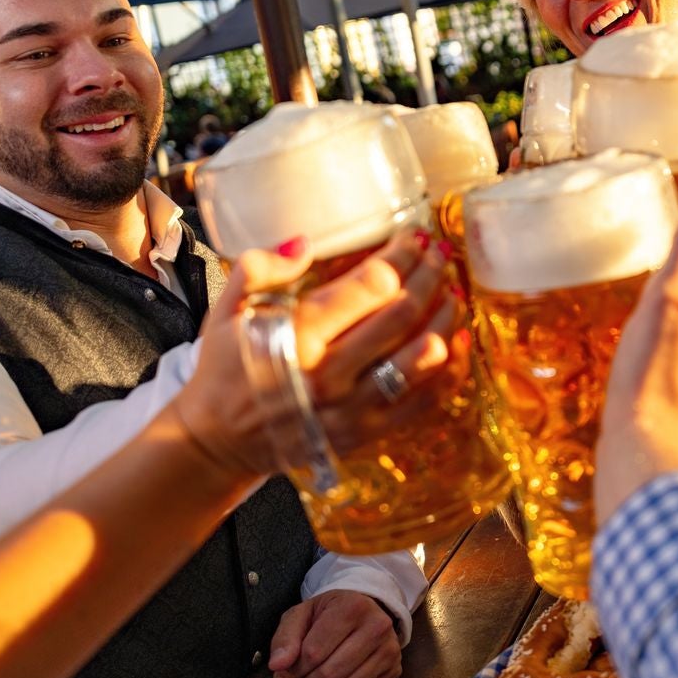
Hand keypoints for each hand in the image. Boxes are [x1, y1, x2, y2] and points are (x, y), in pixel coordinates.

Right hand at [171, 231, 461, 479]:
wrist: (221, 441)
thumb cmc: (227, 369)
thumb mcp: (224, 312)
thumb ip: (257, 269)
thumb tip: (303, 243)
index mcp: (297, 337)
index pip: (368, 286)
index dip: (400, 256)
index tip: (412, 237)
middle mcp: (330, 374)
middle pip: (401, 315)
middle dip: (429, 275)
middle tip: (439, 253)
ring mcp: (353, 408)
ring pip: (421, 358)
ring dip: (444, 318)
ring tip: (453, 289)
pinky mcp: (367, 432)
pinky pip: (424, 400)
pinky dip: (448, 370)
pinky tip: (455, 341)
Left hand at [268, 590, 402, 677]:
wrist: (363, 610)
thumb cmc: (327, 614)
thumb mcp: (300, 615)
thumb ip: (285, 638)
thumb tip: (277, 667)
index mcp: (352, 607)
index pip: (314, 652)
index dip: (293, 669)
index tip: (284, 672)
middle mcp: (378, 627)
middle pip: (330, 674)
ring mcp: (390, 652)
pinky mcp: (394, 672)